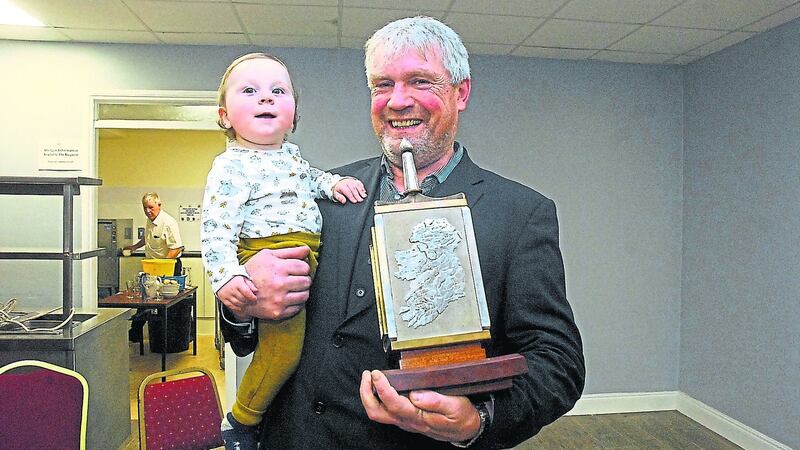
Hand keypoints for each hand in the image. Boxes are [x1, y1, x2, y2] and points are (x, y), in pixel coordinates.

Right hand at [216, 275, 257, 311]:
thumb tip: (256, 291)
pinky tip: (241, 306)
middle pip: (242, 299)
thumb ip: (250, 284)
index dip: (252, 297)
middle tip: (252, 302)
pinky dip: (237, 308)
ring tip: (247, 304)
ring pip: (237, 303)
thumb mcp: (243, 278)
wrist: (221, 277)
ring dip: (244, 305)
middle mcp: (232, 289)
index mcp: (238, 283)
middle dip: (249, 302)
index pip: (247, 292)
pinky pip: (231, 306)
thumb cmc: (234, 277)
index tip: (255, 298)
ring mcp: (227, 295)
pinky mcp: (223, 298)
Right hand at [241, 246, 312, 320]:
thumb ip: (290, 251)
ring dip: (302, 291)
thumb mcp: (268, 255)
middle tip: (297, 279)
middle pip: (306, 281)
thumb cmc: (254, 270)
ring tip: (294, 288)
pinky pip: (297, 308)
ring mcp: (279, 300)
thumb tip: (307, 250)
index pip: (304, 267)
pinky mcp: (278, 312)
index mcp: (278, 268)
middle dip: (304, 279)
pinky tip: (289, 297)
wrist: (236, 290)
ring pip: (304, 295)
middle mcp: (279, 284)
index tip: (299, 269)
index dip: (303, 267)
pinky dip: (296, 303)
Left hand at [332, 178, 366, 203]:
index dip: (351, 196)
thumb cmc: (338, 189)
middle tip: (360, 200)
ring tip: (364, 196)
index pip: (347, 191)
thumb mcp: (336, 194)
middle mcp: (347, 182)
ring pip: (357, 185)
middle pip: (353, 188)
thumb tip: (343, 201)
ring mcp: (351, 181)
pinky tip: (364, 191)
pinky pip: (359, 183)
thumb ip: (339, 198)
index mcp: (342, 185)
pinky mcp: (355, 180)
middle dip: (357, 195)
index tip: (354, 201)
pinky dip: (362, 187)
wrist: (339, 182)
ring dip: (361, 191)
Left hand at [359, 370, 480, 441]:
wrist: (467, 429)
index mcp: (418, 418)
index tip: (377, 374)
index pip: (393, 404)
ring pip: (378, 413)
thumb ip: (436, 401)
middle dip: (366, 394)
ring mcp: (405, 421)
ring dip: (369, 396)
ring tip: (369, 378)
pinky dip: (377, 398)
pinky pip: (384, 411)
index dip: (382, 388)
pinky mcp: (406, 419)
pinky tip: (379, 386)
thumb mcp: (455, 407)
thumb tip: (416, 394)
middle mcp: (408, 421)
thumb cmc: (461, 417)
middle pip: (377, 413)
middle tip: (368, 375)